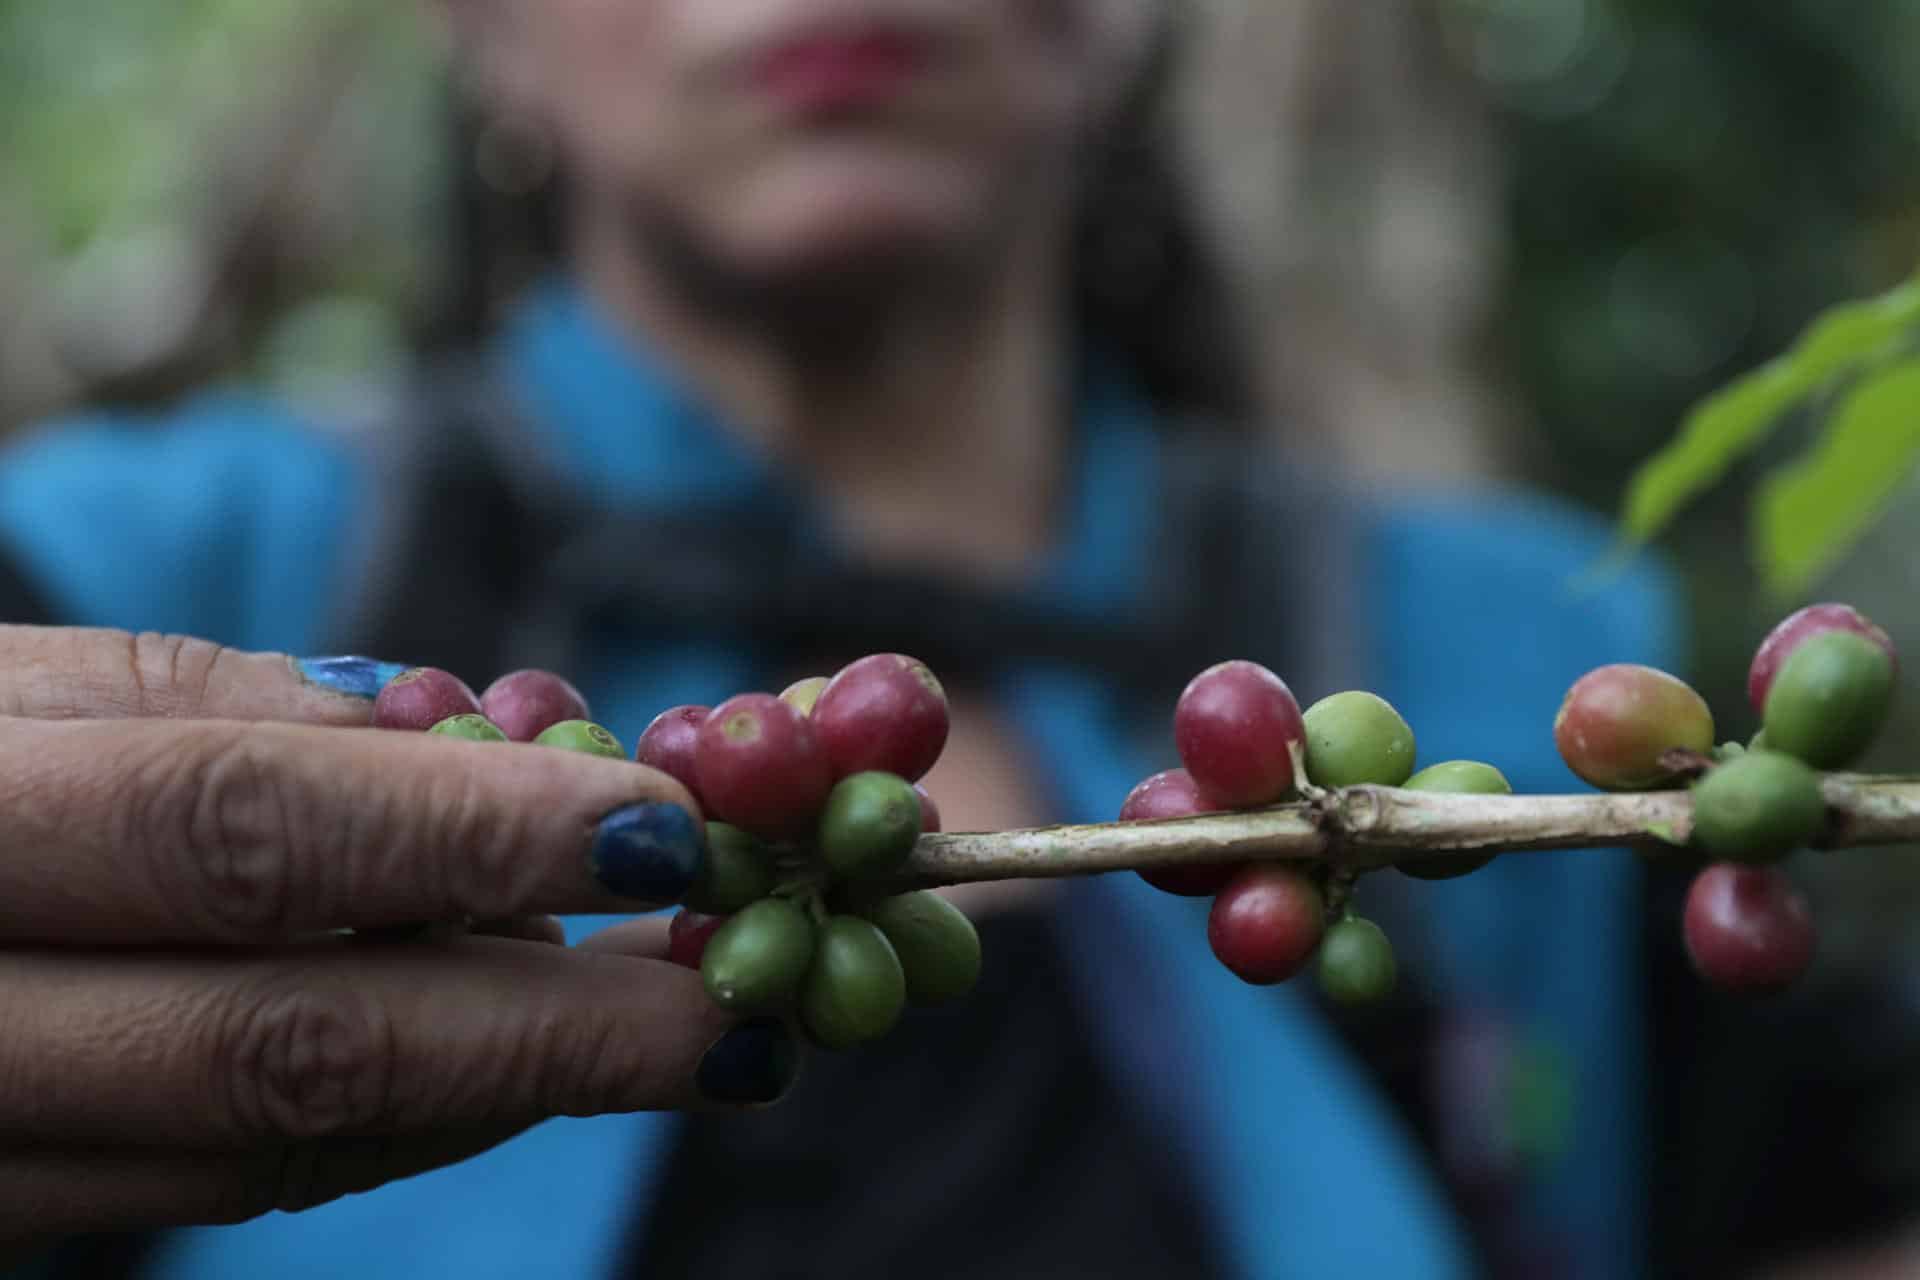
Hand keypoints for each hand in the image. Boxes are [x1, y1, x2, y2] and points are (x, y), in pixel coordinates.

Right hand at [0, 628, 792, 1248]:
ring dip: (498, 1092)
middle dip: (547, 1033)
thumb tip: (466, 744)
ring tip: (671, 1035)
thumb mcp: (1, 682)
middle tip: (742, 1011)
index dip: (467, 838)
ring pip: (271, 1144)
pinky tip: (511, 1063)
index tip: (665, 830)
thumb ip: (217, 712)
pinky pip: (220, 1183)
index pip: (235, 834)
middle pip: (285, 1044)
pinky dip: (390, 1125)